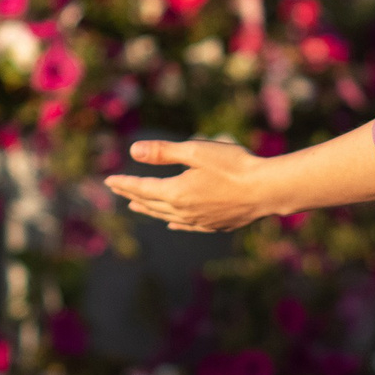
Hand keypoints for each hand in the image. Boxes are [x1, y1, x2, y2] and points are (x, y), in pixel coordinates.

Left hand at [106, 139, 274, 232]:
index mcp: (176, 192)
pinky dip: (172, 221)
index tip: (108, 180)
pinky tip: (170, 222)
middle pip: (149, 203)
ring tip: (135, 206)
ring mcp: (199, 220)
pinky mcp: (214, 225)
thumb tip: (133, 150)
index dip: (124, 183)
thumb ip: (164, 151)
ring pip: (165, 215)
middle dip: (131, 195)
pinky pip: (185, 225)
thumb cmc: (234, 166)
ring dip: (147, 209)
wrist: (267, 190)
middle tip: (117, 190)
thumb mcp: (196, 151)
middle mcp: (183, 210)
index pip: (142, 188)